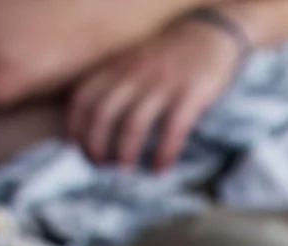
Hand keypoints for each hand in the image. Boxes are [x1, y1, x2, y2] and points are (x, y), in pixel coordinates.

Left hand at [64, 12, 245, 171]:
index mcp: (117, 65)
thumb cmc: (167, 56)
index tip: (79, 149)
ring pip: (133, 124)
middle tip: (101, 166)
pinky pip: (172, 129)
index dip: (75, 128)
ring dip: (125, 153)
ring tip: (126, 171)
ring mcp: (163, 83)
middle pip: (102, 114)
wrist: (212, 32)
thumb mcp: (131, 60)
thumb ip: (110, 82)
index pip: (82, 98)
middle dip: (96, 146)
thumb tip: (91, 123)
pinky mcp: (191, 93)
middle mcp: (135, 72)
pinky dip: (164, 153)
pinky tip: (161, 168)